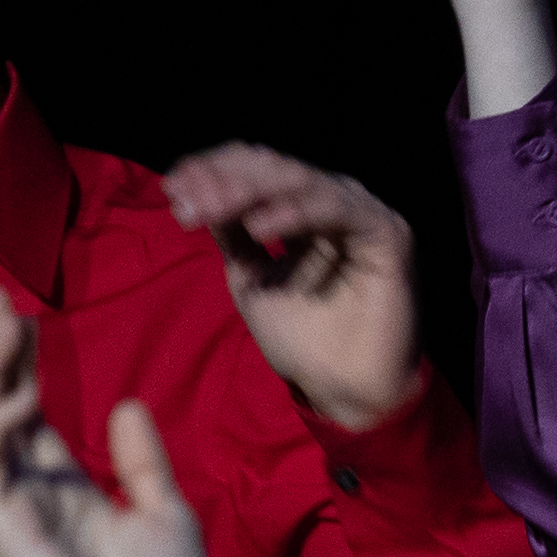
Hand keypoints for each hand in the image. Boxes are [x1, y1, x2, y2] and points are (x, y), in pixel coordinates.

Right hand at [0, 293, 213, 556]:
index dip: (23, 365)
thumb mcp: (164, 512)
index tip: (25, 315)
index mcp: (64, 489)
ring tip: (0, 321)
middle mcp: (29, 493)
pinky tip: (21, 389)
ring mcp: (12, 509)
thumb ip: (140, 462)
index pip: (30, 414)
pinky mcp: (4, 527)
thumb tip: (126, 405)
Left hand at [163, 148, 423, 434]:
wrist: (344, 388)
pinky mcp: (385, 232)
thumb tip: (193, 190)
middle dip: (223, 180)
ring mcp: (361, 211)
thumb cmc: (303, 336)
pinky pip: (335, 209)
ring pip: (300, 181)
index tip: (172, 188)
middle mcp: (333, 198)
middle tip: (185, 200)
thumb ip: (231, 233)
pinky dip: (295, 212)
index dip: (212, 171)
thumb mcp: (251, 277)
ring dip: (250, 191)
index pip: (256, 169)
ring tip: (211, 208)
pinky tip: (259, 226)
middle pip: (273, 168)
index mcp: (303, 205)